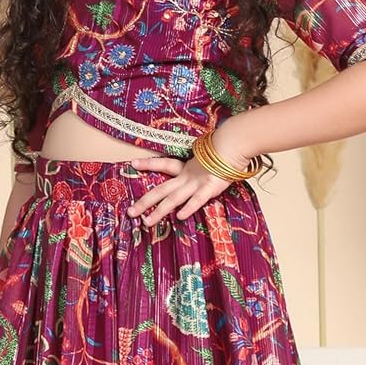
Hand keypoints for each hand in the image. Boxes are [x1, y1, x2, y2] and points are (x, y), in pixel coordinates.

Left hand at [126, 123, 256, 224]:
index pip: (164, 164)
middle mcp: (187, 177)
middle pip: (161, 190)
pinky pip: (198, 199)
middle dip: (145, 201)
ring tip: (146, 222)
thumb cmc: (224, 149)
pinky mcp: (210, 188)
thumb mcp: (209, 157)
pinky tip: (179, 216)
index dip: (148, 164)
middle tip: (130, 212)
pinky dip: (188, 207)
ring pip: (173, 199)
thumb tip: (201, 164)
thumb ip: (202, 163)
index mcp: (187, 167)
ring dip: (159, 211)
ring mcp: (197, 183)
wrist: (235, 143)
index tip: (132, 163)